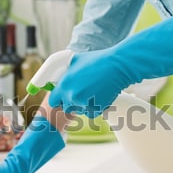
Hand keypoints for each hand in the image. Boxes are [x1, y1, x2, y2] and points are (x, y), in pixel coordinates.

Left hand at [49, 14, 172, 117]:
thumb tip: (58, 75)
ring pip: (80, 110)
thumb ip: (65, 71)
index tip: (63, 96)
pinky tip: (101, 94)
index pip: (53, 100)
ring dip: (84, 105)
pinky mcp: (96, 109)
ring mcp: (84, 104)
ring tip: (94, 91)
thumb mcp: (75, 60)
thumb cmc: (98, 60)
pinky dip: (95, 107)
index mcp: (65, 84)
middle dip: (72, 102)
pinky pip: (92, 113)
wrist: (118, 66)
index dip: (59, 98)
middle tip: (82, 93)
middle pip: (66, 107)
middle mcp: (72, 95)